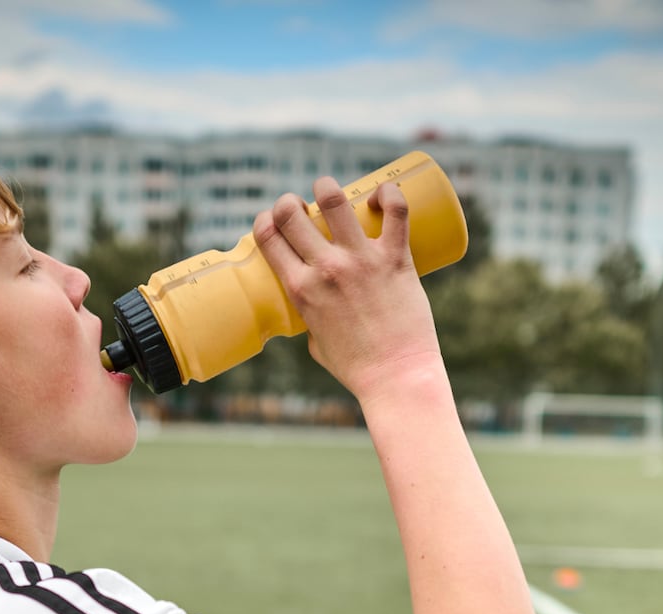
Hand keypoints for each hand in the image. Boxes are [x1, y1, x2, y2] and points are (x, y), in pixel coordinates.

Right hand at [250, 178, 440, 397]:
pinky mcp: (395, 258)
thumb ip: (312, 321)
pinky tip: (382, 193)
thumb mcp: (316, 343)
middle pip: (292, 212)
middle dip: (291, 201)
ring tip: (330, 191)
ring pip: (334, 199)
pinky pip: (395, 211)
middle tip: (303, 206)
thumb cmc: (356, 368)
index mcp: (300, 289)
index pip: (268, 236)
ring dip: (327, 186)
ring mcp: (361, 260)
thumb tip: (315, 311)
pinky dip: (388, 193)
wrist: (396, 377)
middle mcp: (325, 269)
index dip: (266, 219)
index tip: (275, 221)